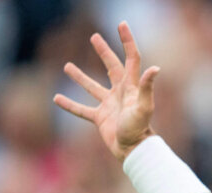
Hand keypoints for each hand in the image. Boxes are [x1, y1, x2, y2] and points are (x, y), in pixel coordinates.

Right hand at [53, 22, 159, 161]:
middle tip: (94, 37)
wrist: (133, 150)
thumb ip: (147, 87)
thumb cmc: (140, 128)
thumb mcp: (145, 107)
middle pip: (112, 67)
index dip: (127, 41)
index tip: (121, 24)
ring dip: (81, 77)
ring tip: (67, 66)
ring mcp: (109, 105)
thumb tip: (155, 68)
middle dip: (104, 52)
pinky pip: (82, 110)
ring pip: (93, 87)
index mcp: (131, 86)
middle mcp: (121, 93)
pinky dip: (70, 105)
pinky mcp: (100, 118)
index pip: (131, 58)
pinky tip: (56, 99)